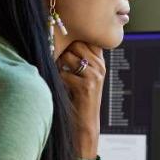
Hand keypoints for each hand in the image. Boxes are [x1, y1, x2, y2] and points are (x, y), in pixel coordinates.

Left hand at [57, 41, 104, 159]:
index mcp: (100, 61)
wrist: (85, 122)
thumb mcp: (84, 73)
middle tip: (61, 65)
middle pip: (76, 44)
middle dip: (64, 52)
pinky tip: (63, 87)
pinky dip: (59, 80)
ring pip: (68, 57)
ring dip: (60, 66)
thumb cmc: (79, 96)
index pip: (88, 38)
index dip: (74, 39)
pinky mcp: (86, 86)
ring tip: (62, 75)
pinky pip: (64, 74)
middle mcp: (100, 66)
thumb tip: (63, 38)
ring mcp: (95, 76)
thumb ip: (80, 56)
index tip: (65, 46)